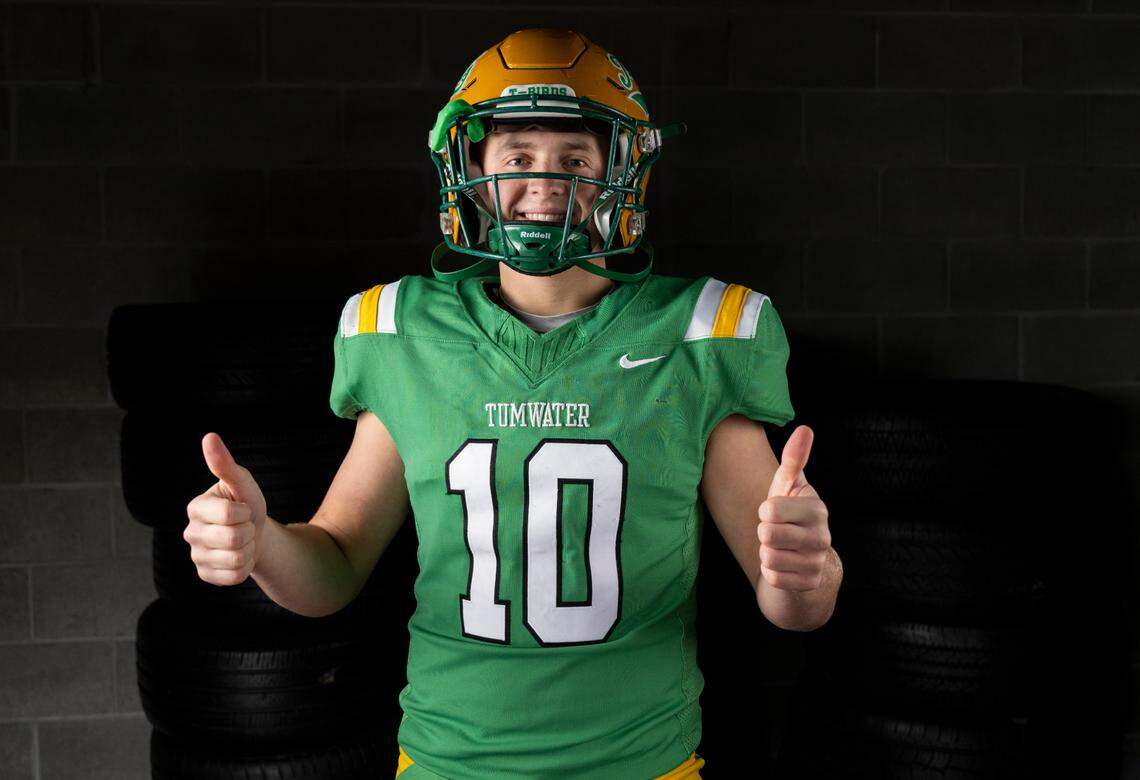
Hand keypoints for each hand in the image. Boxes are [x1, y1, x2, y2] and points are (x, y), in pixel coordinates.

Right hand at [183, 433, 268, 585]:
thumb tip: (209, 437)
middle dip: (249, 531)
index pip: (228, 514)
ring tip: (243, 540)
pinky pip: (235, 577)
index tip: (243, 508)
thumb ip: (225, 464)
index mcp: (196, 508)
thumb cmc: (246, 503)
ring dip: (249, 549)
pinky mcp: (206, 575)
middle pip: (233, 538)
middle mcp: (191, 532)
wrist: (256, 533)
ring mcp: (196, 556)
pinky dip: (246, 567)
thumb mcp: (241, 483)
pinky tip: (239, 556)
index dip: (245, 512)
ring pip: (236, 559)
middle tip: (244, 526)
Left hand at [757, 425, 830, 591]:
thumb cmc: (790, 514)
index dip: (764, 511)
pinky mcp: (809, 584)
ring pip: (769, 558)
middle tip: (775, 532)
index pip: (770, 510)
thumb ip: (794, 459)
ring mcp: (817, 562)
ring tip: (779, 548)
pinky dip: (771, 573)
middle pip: (767, 535)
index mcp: (817, 509)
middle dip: (763, 533)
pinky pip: (773, 578)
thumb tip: (804, 428)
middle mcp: (822, 536)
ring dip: (766, 553)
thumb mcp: (789, 486)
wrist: (804, 557)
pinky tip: (783, 565)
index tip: (774, 512)